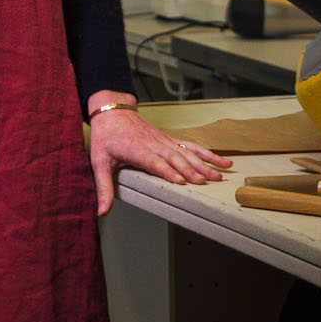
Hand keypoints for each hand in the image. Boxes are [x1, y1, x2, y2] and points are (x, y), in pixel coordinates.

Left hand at [86, 92, 231, 216]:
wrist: (113, 110)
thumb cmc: (106, 136)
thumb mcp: (99, 161)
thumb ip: (103, 187)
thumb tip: (101, 211)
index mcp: (137, 150)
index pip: (155, 162)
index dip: (168, 172)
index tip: (181, 182)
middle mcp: (154, 145)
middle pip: (176, 158)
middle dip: (192, 170)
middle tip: (206, 183)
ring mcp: (164, 141)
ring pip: (187, 152)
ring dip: (204, 163)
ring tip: (219, 175)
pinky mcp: (170, 139)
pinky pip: (191, 146)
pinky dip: (207, 153)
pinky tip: (221, 161)